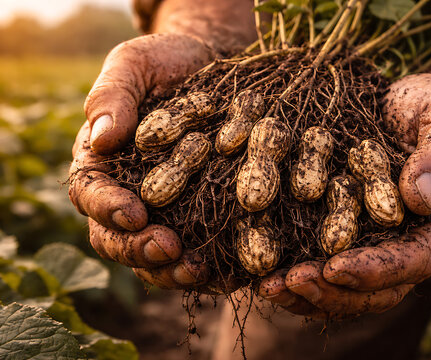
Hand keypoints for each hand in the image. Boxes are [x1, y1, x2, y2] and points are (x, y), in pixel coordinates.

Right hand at [69, 33, 215, 289]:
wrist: (212, 65)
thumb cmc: (166, 62)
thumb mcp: (136, 64)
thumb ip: (113, 97)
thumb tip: (101, 140)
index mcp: (103, 161)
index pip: (91, 194)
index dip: (108, 209)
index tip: (135, 214)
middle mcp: (129, 192)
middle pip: (117, 237)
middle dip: (139, 249)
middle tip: (169, 250)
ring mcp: (165, 208)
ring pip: (153, 254)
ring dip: (170, 269)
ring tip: (197, 270)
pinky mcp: (199, 213)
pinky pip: (196, 247)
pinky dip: (208, 264)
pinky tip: (227, 270)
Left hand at [259, 73, 430, 316]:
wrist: (410, 102)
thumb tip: (420, 199)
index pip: (417, 258)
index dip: (378, 270)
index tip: (335, 268)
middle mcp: (416, 239)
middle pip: (382, 288)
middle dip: (335, 291)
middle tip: (291, 282)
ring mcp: (382, 239)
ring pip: (352, 286)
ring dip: (310, 293)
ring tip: (269, 287)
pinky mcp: (353, 230)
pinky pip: (328, 263)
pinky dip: (298, 274)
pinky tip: (265, 274)